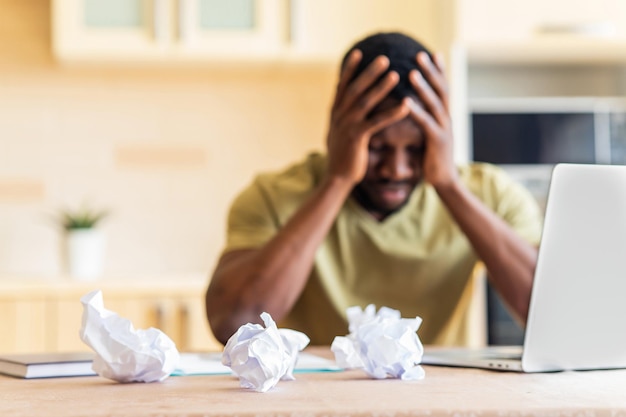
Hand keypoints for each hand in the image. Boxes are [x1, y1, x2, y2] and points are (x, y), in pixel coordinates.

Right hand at [326, 50, 409, 186]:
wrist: (337, 178)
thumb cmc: (342, 155)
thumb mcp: (338, 131)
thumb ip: (341, 115)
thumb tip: (341, 102)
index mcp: (335, 112)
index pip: (342, 85)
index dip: (350, 68)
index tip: (359, 52)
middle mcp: (339, 116)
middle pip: (355, 89)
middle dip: (369, 72)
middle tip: (384, 57)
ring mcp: (347, 126)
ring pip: (365, 102)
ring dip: (381, 87)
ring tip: (395, 74)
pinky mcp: (357, 138)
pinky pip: (377, 122)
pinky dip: (391, 113)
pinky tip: (405, 105)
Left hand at [408, 52, 457, 188]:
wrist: (444, 181)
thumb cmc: (433, 158)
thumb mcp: (431, 135)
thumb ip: (427, 120)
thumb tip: (416, 106)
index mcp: (445, 116)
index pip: (443, 88)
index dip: (438, 70)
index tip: (431, 53)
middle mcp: (447, 118)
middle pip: (441, 89)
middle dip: (431, 71)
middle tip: (420, 54)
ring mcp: (444, 129)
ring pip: (434, 103)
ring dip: (423, 86)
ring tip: (412, 71)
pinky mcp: (438, 141)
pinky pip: (426, 123)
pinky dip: (416, 111)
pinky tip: (406, 101)